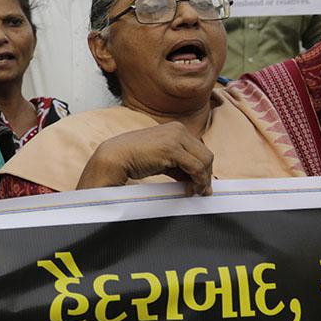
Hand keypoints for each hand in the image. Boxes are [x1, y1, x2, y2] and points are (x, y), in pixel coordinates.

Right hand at [77, 122, 214, 195]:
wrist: (114, 157)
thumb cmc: (133, 158)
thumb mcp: (161, 158)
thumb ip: (177, 164)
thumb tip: (193, 178)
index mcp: (175, 128)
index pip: (200, 150)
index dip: (203, 169)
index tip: (201, 184)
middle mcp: (178, 129)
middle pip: (206, 154)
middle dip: (206, 175)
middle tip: (202, 191)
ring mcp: (176, 137)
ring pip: (205, 161)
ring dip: (203, 179)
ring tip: (195, 192)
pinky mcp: (172, 148)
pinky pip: (196, 167)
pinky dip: (198, 180)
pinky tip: (190, 189)